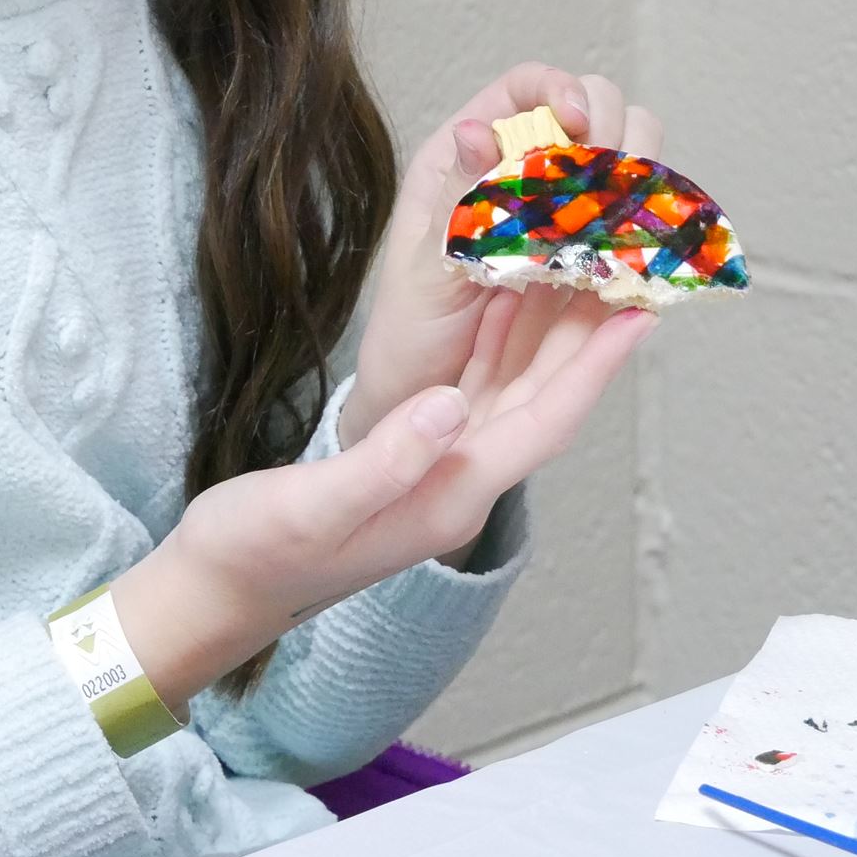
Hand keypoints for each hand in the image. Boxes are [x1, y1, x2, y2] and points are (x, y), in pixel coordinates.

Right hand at [115, 292, 649, 707]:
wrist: (219, 587)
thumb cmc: (256, 551)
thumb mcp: (314, 506)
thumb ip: (386, 459)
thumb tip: (448, 402)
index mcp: (448, 494)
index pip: (542, 422)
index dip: (592, 369)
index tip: (637, 317)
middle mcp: (457, 482)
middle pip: (543, 400)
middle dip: (589, 339)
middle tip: (628, 271)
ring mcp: (436, 470)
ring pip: (513, 389)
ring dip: (549, 332)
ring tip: (582, 269)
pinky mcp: (411, 456)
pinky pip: (472, 387)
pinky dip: (494, 340)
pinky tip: (501, 298)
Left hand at [341, 63, 665, 452]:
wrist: (423, 398)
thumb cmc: (409, 328)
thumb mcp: (422, 266)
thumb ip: (456, 201)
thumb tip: (477, 129)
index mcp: (467, 159)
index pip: (528, 88)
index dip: (563, 90)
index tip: (582, 127)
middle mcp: (522, 179)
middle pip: (596, 115)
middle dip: (616, 136)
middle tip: (608, 188)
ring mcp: (563, 219)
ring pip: (628, 167)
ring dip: (639, 185)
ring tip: (620, 228)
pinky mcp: (593, 263)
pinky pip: (639, 230)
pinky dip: (651, 236)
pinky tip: (637, 263)